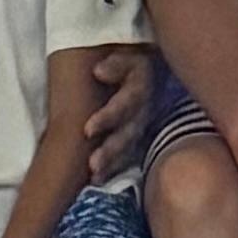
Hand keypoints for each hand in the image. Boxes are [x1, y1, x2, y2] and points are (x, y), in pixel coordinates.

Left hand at [79, 48, 155, 186]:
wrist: (150, 68)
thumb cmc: (129, 61)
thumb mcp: (127, 56)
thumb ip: (115, 64)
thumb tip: (98, 71)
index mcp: (141, 88)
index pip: (127, 103)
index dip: (108, 117)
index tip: (87, 130)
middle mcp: (143, 111)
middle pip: (129, 133)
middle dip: (111, 149)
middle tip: (93, 163)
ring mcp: (141, 126)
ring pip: (128, 148)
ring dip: (112, 162)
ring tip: (94, 175)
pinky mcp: (137, 138)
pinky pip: (127, 156)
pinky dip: (113, 168)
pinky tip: (97, 180)